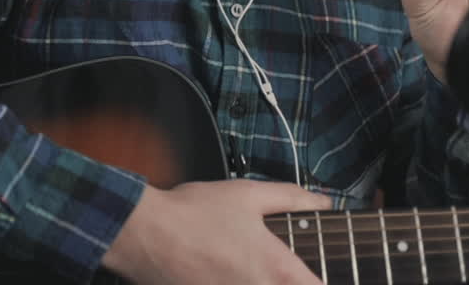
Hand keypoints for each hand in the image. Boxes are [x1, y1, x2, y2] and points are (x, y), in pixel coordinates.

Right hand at [100, 180, 328, 283]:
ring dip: (257, 284)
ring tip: (242, 270)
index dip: (321, 281)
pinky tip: (221, 276)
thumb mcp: (247, 194)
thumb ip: (293, 198)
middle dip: (291, 283)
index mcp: (279, 270)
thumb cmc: (194, 214)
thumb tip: (324, 203)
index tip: (316, 274)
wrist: (144, 235)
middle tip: (277, 270)